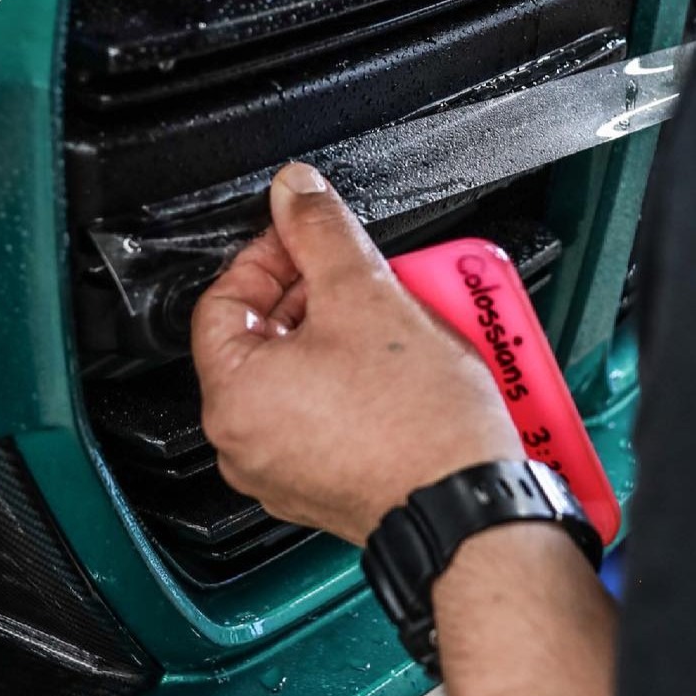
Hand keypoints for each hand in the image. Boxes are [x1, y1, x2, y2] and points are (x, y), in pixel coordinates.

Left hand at [191, 162, 523, 545]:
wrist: (471, 505)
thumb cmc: (418, 423)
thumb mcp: (364, 293)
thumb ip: (321, 230)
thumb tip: (296, 190)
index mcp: (232, 397)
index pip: (224, 298)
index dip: (269, 254)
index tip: (306, 235)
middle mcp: (244, 442)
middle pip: (264, 337)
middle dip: (315, 292)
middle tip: (358, 273)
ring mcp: (284, 471)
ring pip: (301, 374)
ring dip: (342, 333)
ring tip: (390, 313)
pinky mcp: (328, 485)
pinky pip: (326, 414)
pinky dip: (355, 380)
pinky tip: (399, 364)